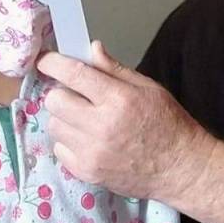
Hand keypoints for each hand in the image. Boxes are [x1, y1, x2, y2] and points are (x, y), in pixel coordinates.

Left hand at [38, 40, 217, 202]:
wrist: (177, 166)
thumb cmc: (166, 122)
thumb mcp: (147, 86)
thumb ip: (115, 69)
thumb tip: (92, 49)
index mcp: (118, 99)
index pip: (74, 75)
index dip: (54, 63)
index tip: (46, 60)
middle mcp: (101, 126)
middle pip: (55, 101)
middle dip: (60, 91)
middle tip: (74, 92)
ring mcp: (91, 152)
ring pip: (53, 125)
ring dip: (63, 116)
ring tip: (82, 116)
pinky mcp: (86, 172)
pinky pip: (59, 149)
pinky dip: (67, 140)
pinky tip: (86, 137)